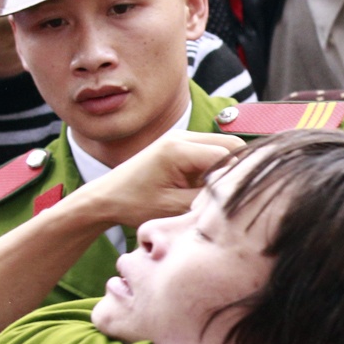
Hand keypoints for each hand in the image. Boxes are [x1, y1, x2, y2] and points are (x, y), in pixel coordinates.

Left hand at [75, 132, 242, 232]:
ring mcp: (182, 138)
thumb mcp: (173, 208)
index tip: (235, 199)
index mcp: (178, 149)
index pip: (227, 156)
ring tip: (215, 194)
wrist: (106, 197)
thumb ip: (207, 198)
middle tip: (231, 196)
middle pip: (231, 146)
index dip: (237, 178)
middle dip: (237, 170)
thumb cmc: (134, 204)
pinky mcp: (181, 145)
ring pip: (224, 148)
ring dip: (226, 170)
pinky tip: (205, 189)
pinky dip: (215, 169)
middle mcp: (182, 136)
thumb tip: (236, 194)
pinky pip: (211, 152)